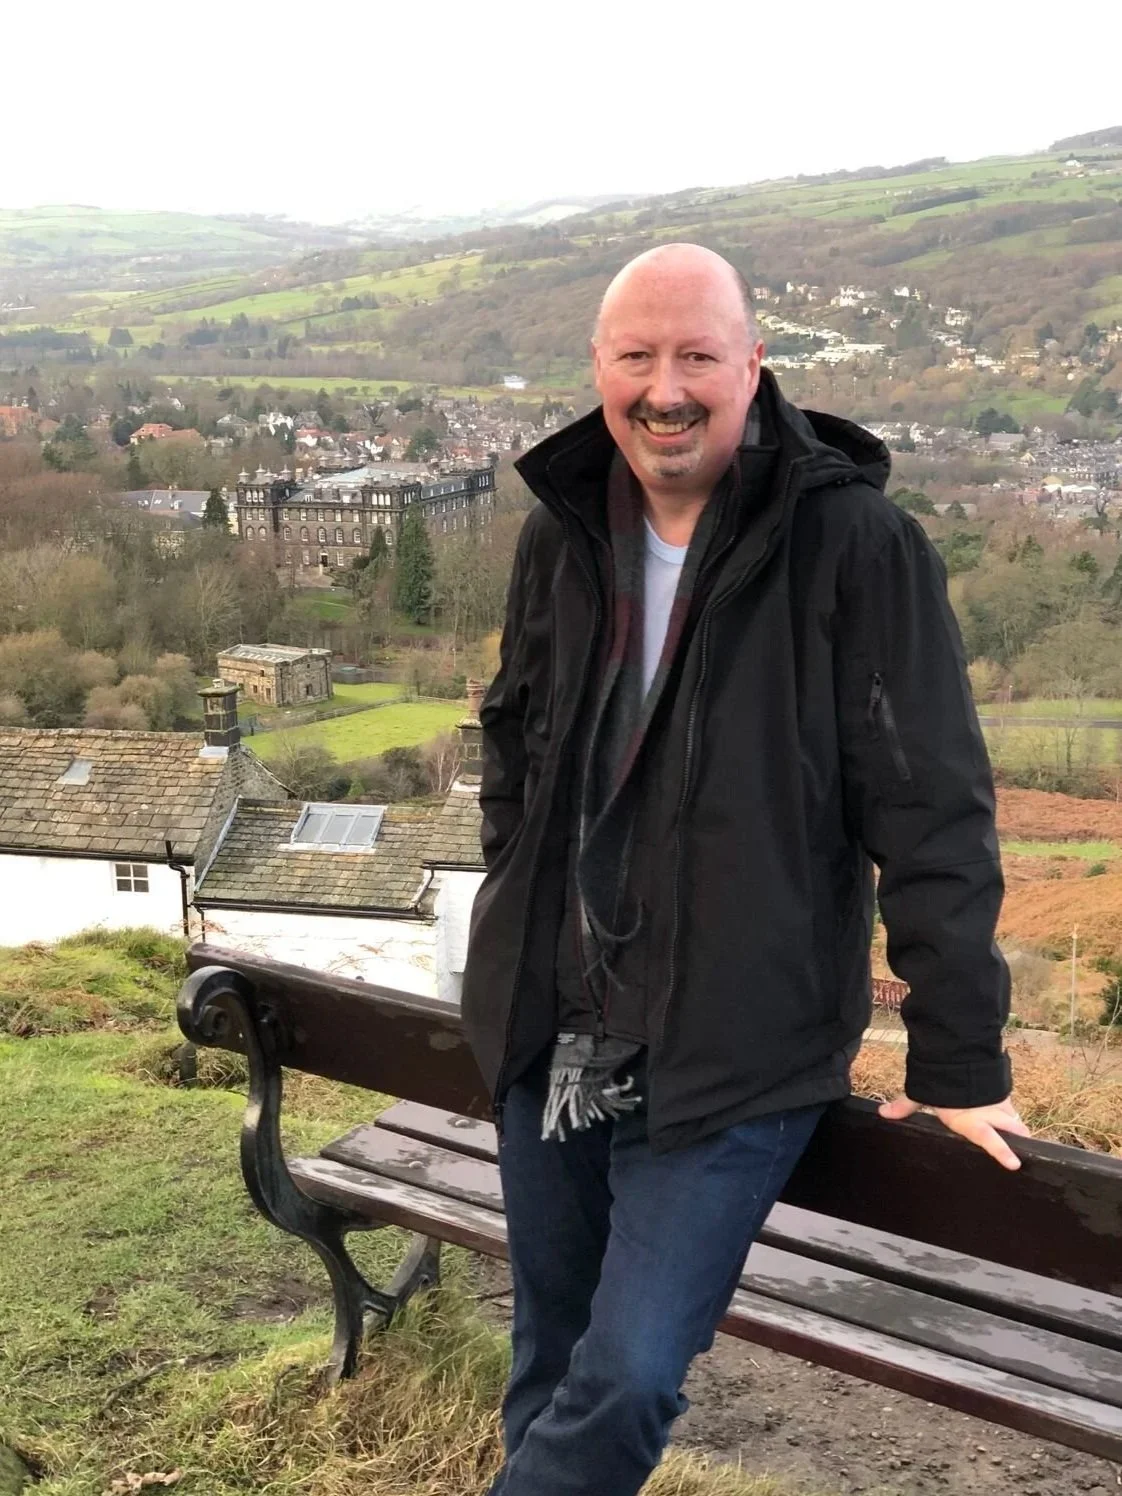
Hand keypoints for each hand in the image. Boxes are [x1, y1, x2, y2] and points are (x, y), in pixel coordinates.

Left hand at [878, 1094, 1030, 1170]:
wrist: (959, 1051)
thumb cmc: (941, 1079)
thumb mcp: (922, 1094)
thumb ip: (905, 1106)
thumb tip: (884, 1113)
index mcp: (970, 1121)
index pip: (988, 1139)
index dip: (1001, 1152)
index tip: (1014, 1165)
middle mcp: (989, 1114)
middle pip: (1011, 1130)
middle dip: (1018, 1140)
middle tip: (1024, 1152)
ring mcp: (999, 1103)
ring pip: (1013, 1120)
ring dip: (1015, 1128)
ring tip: (1021, 1140)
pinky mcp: (1002, 1092)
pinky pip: (1010, 1108)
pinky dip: (1010, 1114)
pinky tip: (1012, 1120)